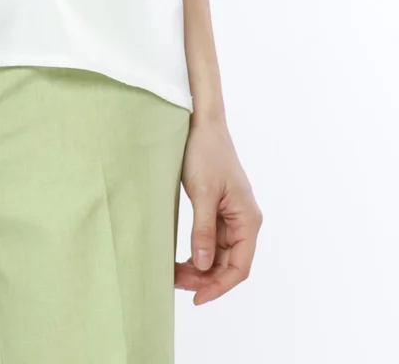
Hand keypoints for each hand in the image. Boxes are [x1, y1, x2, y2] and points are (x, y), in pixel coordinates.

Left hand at [175, 115, 262, 304]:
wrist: (201, 122)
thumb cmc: (205, 152)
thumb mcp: (202, 192)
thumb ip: (203, 230)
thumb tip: (204, 266)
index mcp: (248, 219)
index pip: (239, 267)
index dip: (219, 286)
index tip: (196, 298)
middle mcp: (244, 221)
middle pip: (228, 264)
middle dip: (204, 278)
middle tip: (175, 284)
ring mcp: (232, 216)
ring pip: (218, 254)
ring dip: (199, 267)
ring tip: (173, 274)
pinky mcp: (218, 209)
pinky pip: (211, 240)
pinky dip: (198, 252)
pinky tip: (180, 259)